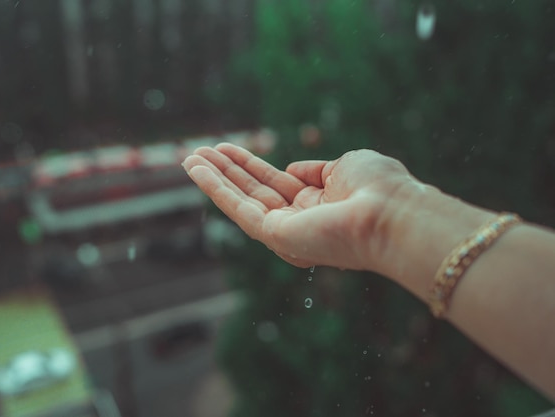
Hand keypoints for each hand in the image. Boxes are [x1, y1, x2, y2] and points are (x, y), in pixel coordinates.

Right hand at [182, 143, 419, 270]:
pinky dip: (215, 188)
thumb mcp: (345, 166)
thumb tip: (291, 169)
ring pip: (241, 200)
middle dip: (226, 170)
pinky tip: (196, 170)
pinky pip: (238, 209)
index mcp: (317, 204)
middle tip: (199, 151)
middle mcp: (299, 220)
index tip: (227, 149)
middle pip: (253, 190)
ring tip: (189, 157)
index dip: (249, 165)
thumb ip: (315, 169)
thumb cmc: (379, 188)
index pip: (275, 182)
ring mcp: (285, 231)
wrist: (393, 214)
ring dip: (214, 178)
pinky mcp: (275, 236)